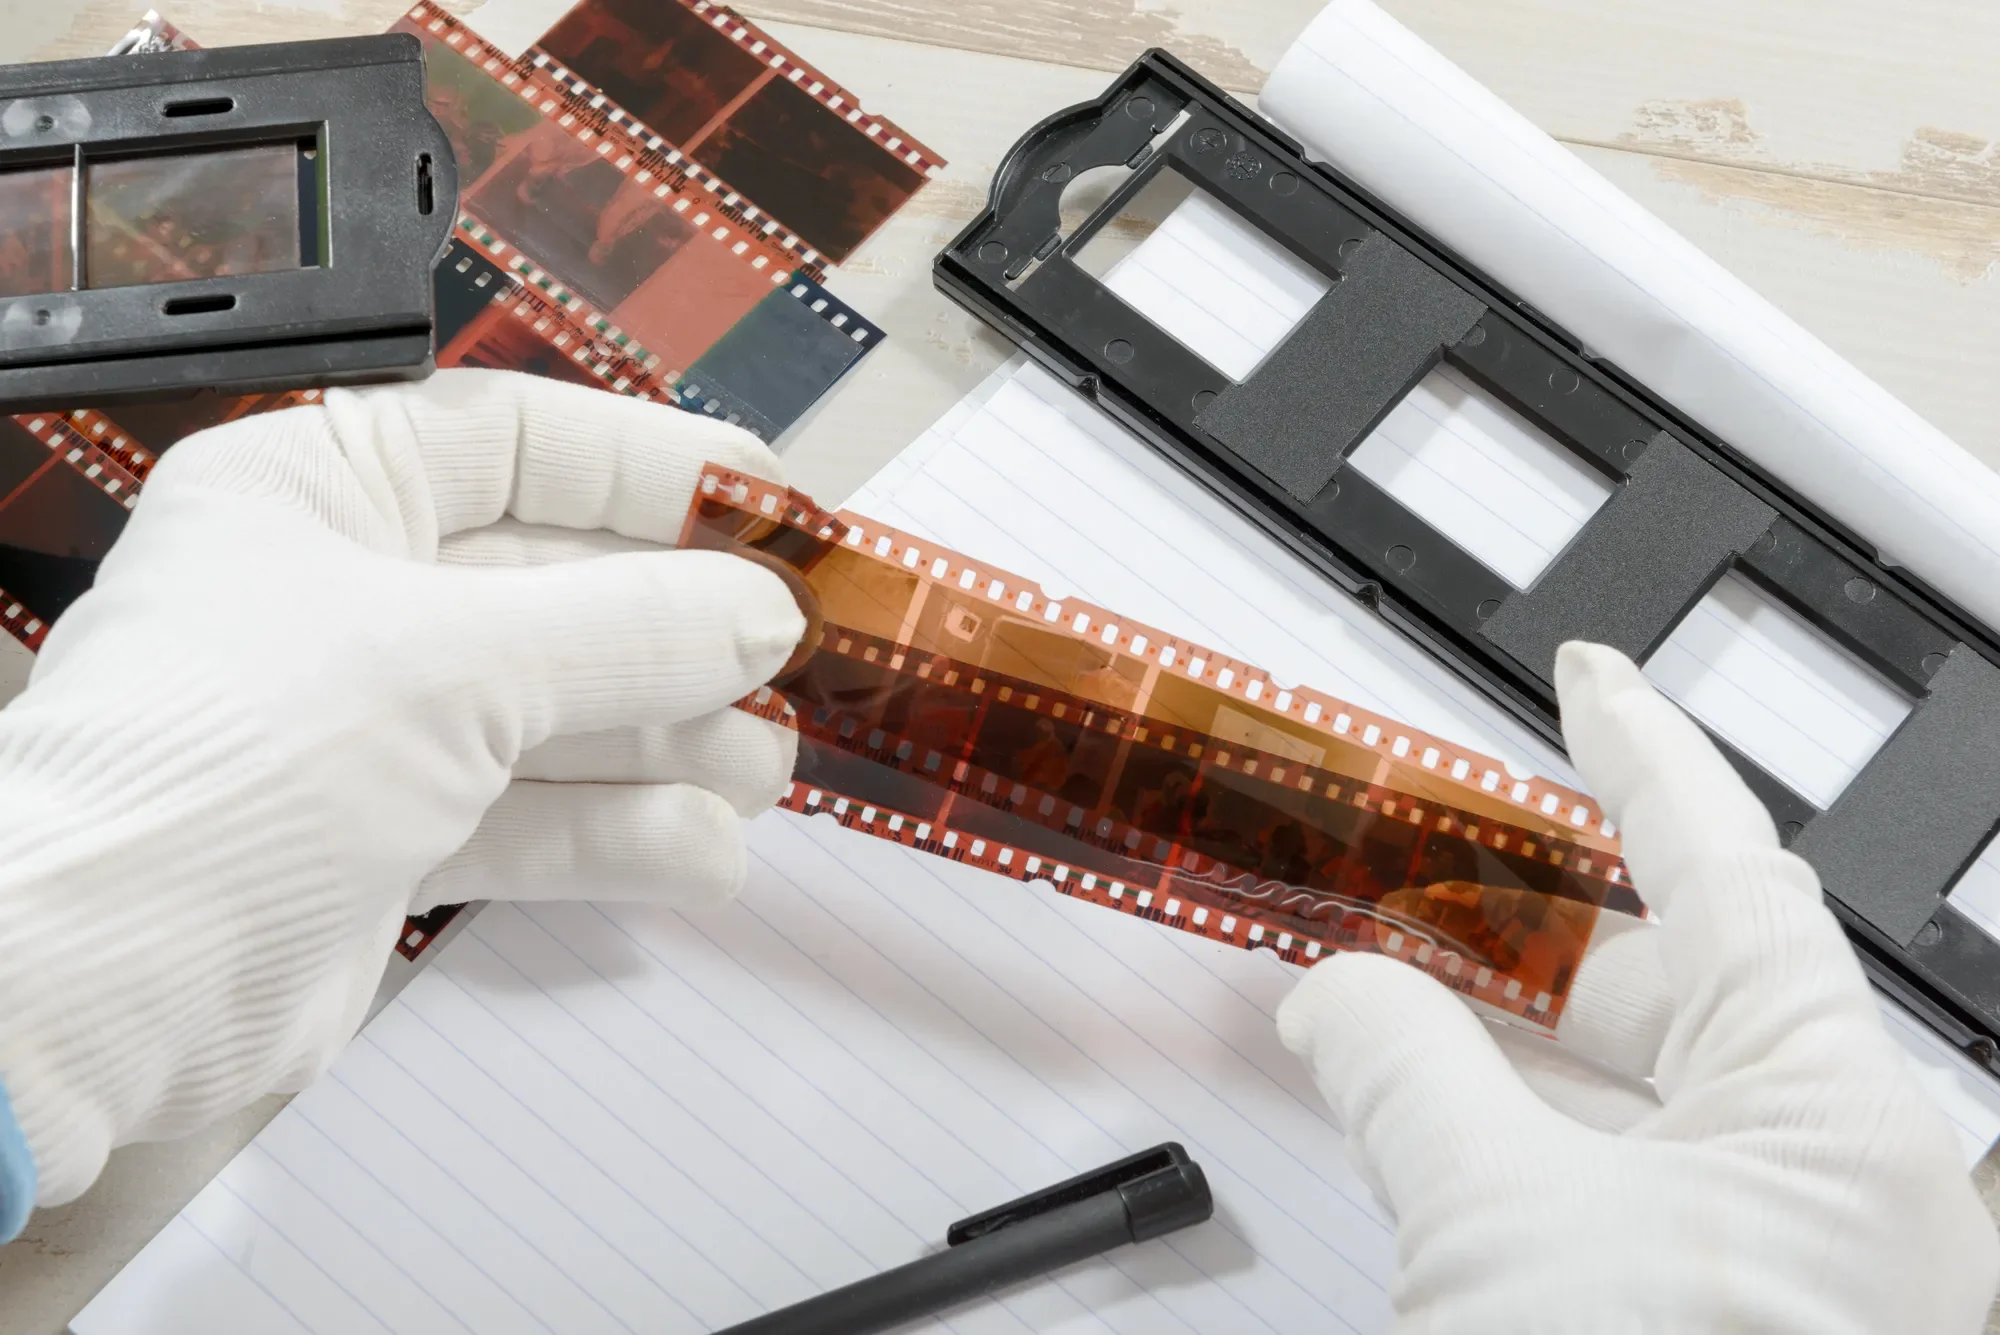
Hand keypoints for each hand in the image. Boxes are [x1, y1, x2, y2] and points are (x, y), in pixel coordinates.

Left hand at [0, 369, 804, 1210]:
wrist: (91, 996)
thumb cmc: (229, 772)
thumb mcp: (451, 665)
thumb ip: (628, 628)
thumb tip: (767, 610)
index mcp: (325, 492)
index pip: (526, 444)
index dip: (663, 470)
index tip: (782, 510)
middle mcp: (352, 595)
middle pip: (566, 586)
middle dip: (686, 630)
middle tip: (801, 660)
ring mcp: (375, 724)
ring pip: (565, 710)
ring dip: (673, 741)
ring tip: (767, 772)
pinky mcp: (392, 838)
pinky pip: (537, 816)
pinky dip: (622, 836)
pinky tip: (705, 859)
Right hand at [1278, 643, 1998, 1331]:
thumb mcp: (1492, 1219)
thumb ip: (1405, 1073)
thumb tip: (1345, 996)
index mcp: (1834, 1117)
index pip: (1725, 870)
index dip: (1639, 751)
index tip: (1591, 678)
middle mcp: (1837, 1178)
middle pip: (1675, 982)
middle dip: (1529, 925)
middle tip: (1419, 874)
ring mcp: (1790, 1252)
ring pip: (1642, 1095)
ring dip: (1511, 1044)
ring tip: (1395, 1003)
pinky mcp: (1731, 1311)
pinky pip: (1629, 1182)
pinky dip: (1530, 1139)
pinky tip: (1440, 1130)